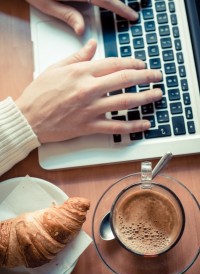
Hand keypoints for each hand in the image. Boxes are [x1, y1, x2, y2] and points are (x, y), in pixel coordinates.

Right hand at [16, 39, 161, 143]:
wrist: (30, 119)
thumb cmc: (39, 94)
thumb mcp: (56, 68)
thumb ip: (77, 56)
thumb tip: (91, 45)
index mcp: (81, 72)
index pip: (114, 63)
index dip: (132, 63)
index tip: (141, 64)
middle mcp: (89, 89)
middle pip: (125, 79)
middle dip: (145, 76)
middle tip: (156, 76)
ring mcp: (91, 109)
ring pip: (125, 102)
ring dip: (145, 97)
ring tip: (157, 94)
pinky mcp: (90, 126)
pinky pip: (116, 127)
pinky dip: (132, 126)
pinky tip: (144, 124)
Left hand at [26, 0, 138, 34]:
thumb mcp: (47, 4)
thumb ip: (67, 15)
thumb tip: (81, 29)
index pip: (106, 0)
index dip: (121, 9)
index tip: (132, 16)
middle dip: (122, 2)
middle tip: (135, 10)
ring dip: (114, 1)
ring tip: (125, 7)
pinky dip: (105, 0)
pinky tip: (107, 4)